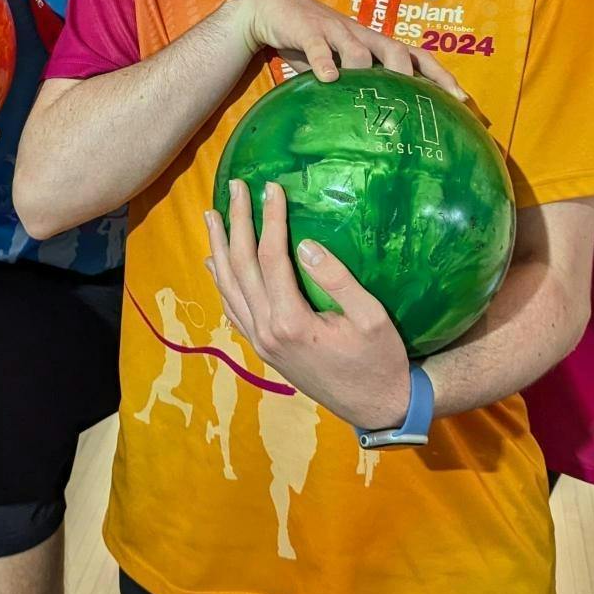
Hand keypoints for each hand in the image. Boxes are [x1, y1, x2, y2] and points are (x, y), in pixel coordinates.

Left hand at [204, 180, 410, 429]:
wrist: (376, 407)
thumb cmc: (381, 359)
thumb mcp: (371, 317)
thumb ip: (336, 279)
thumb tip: (304, 244)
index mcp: (290, 321)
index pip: (271, 256)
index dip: (269, 218)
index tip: (271, 186)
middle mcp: (266, 331)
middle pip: (241, 267)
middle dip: (237, 222)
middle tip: (234, 186)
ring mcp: (260, 343)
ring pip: (229, 288)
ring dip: (219, 248)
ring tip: (212, 215)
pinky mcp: (264, 350)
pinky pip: (233, 310)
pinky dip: (221, 283)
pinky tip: (215, 264)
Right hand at [233, 0, 463, 98]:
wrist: (275, 9)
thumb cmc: (317, 43)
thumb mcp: (341, 62)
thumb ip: (358, 85)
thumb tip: (381, 129)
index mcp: (375, 44)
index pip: (417, 57)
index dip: (440, 76)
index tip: (461, 101)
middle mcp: (362, 35)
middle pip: (395, 50)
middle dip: (409, 75)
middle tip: (416, 102)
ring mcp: (336, 31)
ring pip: (359, 49)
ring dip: (366, 70)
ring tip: (369, 96)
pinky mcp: (308, 31)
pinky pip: (319, 47)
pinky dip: (324, 62)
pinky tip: (329, 79)